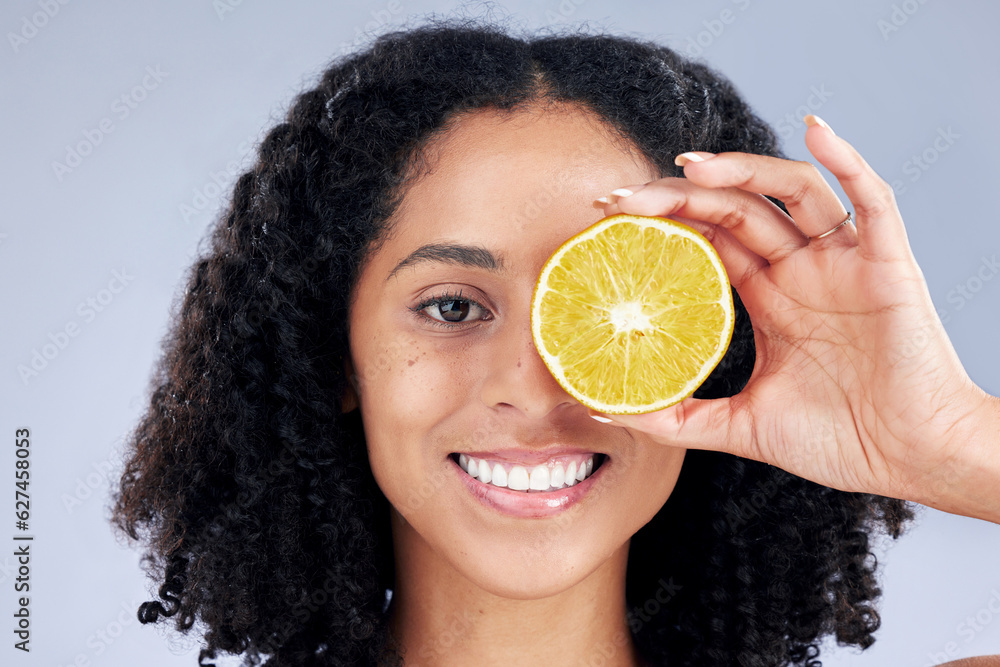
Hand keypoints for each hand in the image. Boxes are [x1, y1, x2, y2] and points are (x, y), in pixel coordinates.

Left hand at [590, 115, 998, 518]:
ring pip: (791, 191)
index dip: (661, 220)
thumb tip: (608, 412)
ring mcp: (843, 263)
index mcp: (768, 296)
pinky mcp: (887, 265)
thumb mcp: (741, 426)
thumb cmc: (838, 441)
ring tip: (689, 165)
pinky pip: (873, 200)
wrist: (911, 460)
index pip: (707, 238)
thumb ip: (678, 419)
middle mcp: (801, 270)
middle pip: (734, 208)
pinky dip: (847, 160)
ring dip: (742, 169)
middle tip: (621, 197)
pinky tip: (814, 129)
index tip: (608, 215)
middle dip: (677, 195)